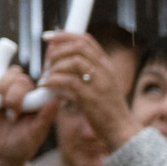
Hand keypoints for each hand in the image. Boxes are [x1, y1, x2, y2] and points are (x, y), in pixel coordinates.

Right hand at [0, 61, 54, 165]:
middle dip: (13, 95)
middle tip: (13, 114)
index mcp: (38, 99)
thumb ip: (46, 116)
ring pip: (3, 77)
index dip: (28, 88)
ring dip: (1, 92)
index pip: (38, 80)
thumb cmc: (25, 144)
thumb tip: (56, 99)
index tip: (23, 103)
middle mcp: (24, 93)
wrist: (3, 154)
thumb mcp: (37, 132)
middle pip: (18, 76)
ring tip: (1, 109)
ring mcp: (6, 93)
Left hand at [39, 30, 138, 152]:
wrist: (121, 130)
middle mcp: (105, 71)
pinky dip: (52, 81)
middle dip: (58, 50)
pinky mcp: (91, 97)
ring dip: (55, 66)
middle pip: (79, 46)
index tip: (48, 37)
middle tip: (47, 61)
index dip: (64, 35)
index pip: (86, 40)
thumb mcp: (102, 85)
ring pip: (74, 61)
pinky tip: (45, 85)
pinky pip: (68, 81)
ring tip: (47, 76)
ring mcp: (100, 83)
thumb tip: (61, 57)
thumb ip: (86, 71)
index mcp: (107, 65)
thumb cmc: (108, 109)